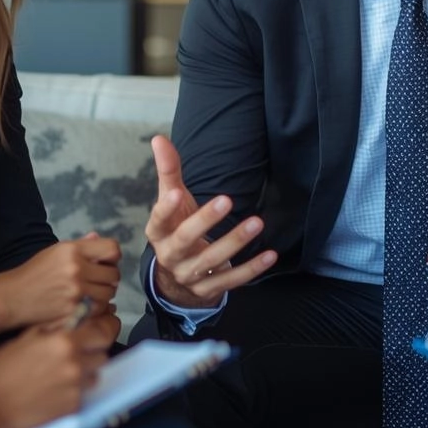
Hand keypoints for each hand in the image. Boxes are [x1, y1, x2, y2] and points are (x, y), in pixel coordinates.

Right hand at [0, 235, 121, 327]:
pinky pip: (100, 308)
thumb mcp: (55, 252)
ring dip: (104, 294)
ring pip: (109, 293)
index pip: (112, 249)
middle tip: (98, 281)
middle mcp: (76, 268)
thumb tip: (98, 237)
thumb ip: (80, 246)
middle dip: (108, 278)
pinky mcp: (75, 309)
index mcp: (72, 250)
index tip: (106, 263)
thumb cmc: (34, 273)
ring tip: (91, 293)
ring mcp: (76, 290)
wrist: (14, 297)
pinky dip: (97, 307)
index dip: (112, 257)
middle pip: (114, 273)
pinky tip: (86, 304)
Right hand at [0, 316, 111, 427]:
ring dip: (86, 373)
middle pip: (103, 353)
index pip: (102, 331)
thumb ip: (54, 329)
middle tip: (79, 354)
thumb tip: (75, 320)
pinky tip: (55, 390)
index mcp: (63, 341)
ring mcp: (75, 386)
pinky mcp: (74, 406)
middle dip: (93, 352)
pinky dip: (75, 391)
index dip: (105, 329)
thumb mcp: (26, 339)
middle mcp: (74, 362)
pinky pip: (85, 394)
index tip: (104, 329)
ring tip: (63, 375)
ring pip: (96, 375)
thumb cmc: (3, 372)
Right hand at [145, 135, 276, 308]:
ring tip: (257, 222)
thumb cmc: (177, 228)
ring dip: (235, 242)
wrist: (177, 277)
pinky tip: (269, 254)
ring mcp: (189, 275)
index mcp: (158, 233)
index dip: (165, 208)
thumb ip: (168, 172)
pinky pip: (231, 280)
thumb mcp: (172, 201)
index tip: (177, 192)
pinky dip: (251, 269)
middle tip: (227, 199)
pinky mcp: (208, 289)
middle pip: (184, 239)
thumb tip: (159, 138)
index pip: (158, 220)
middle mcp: (170, 256)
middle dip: (204, 221)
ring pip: (211, 260)